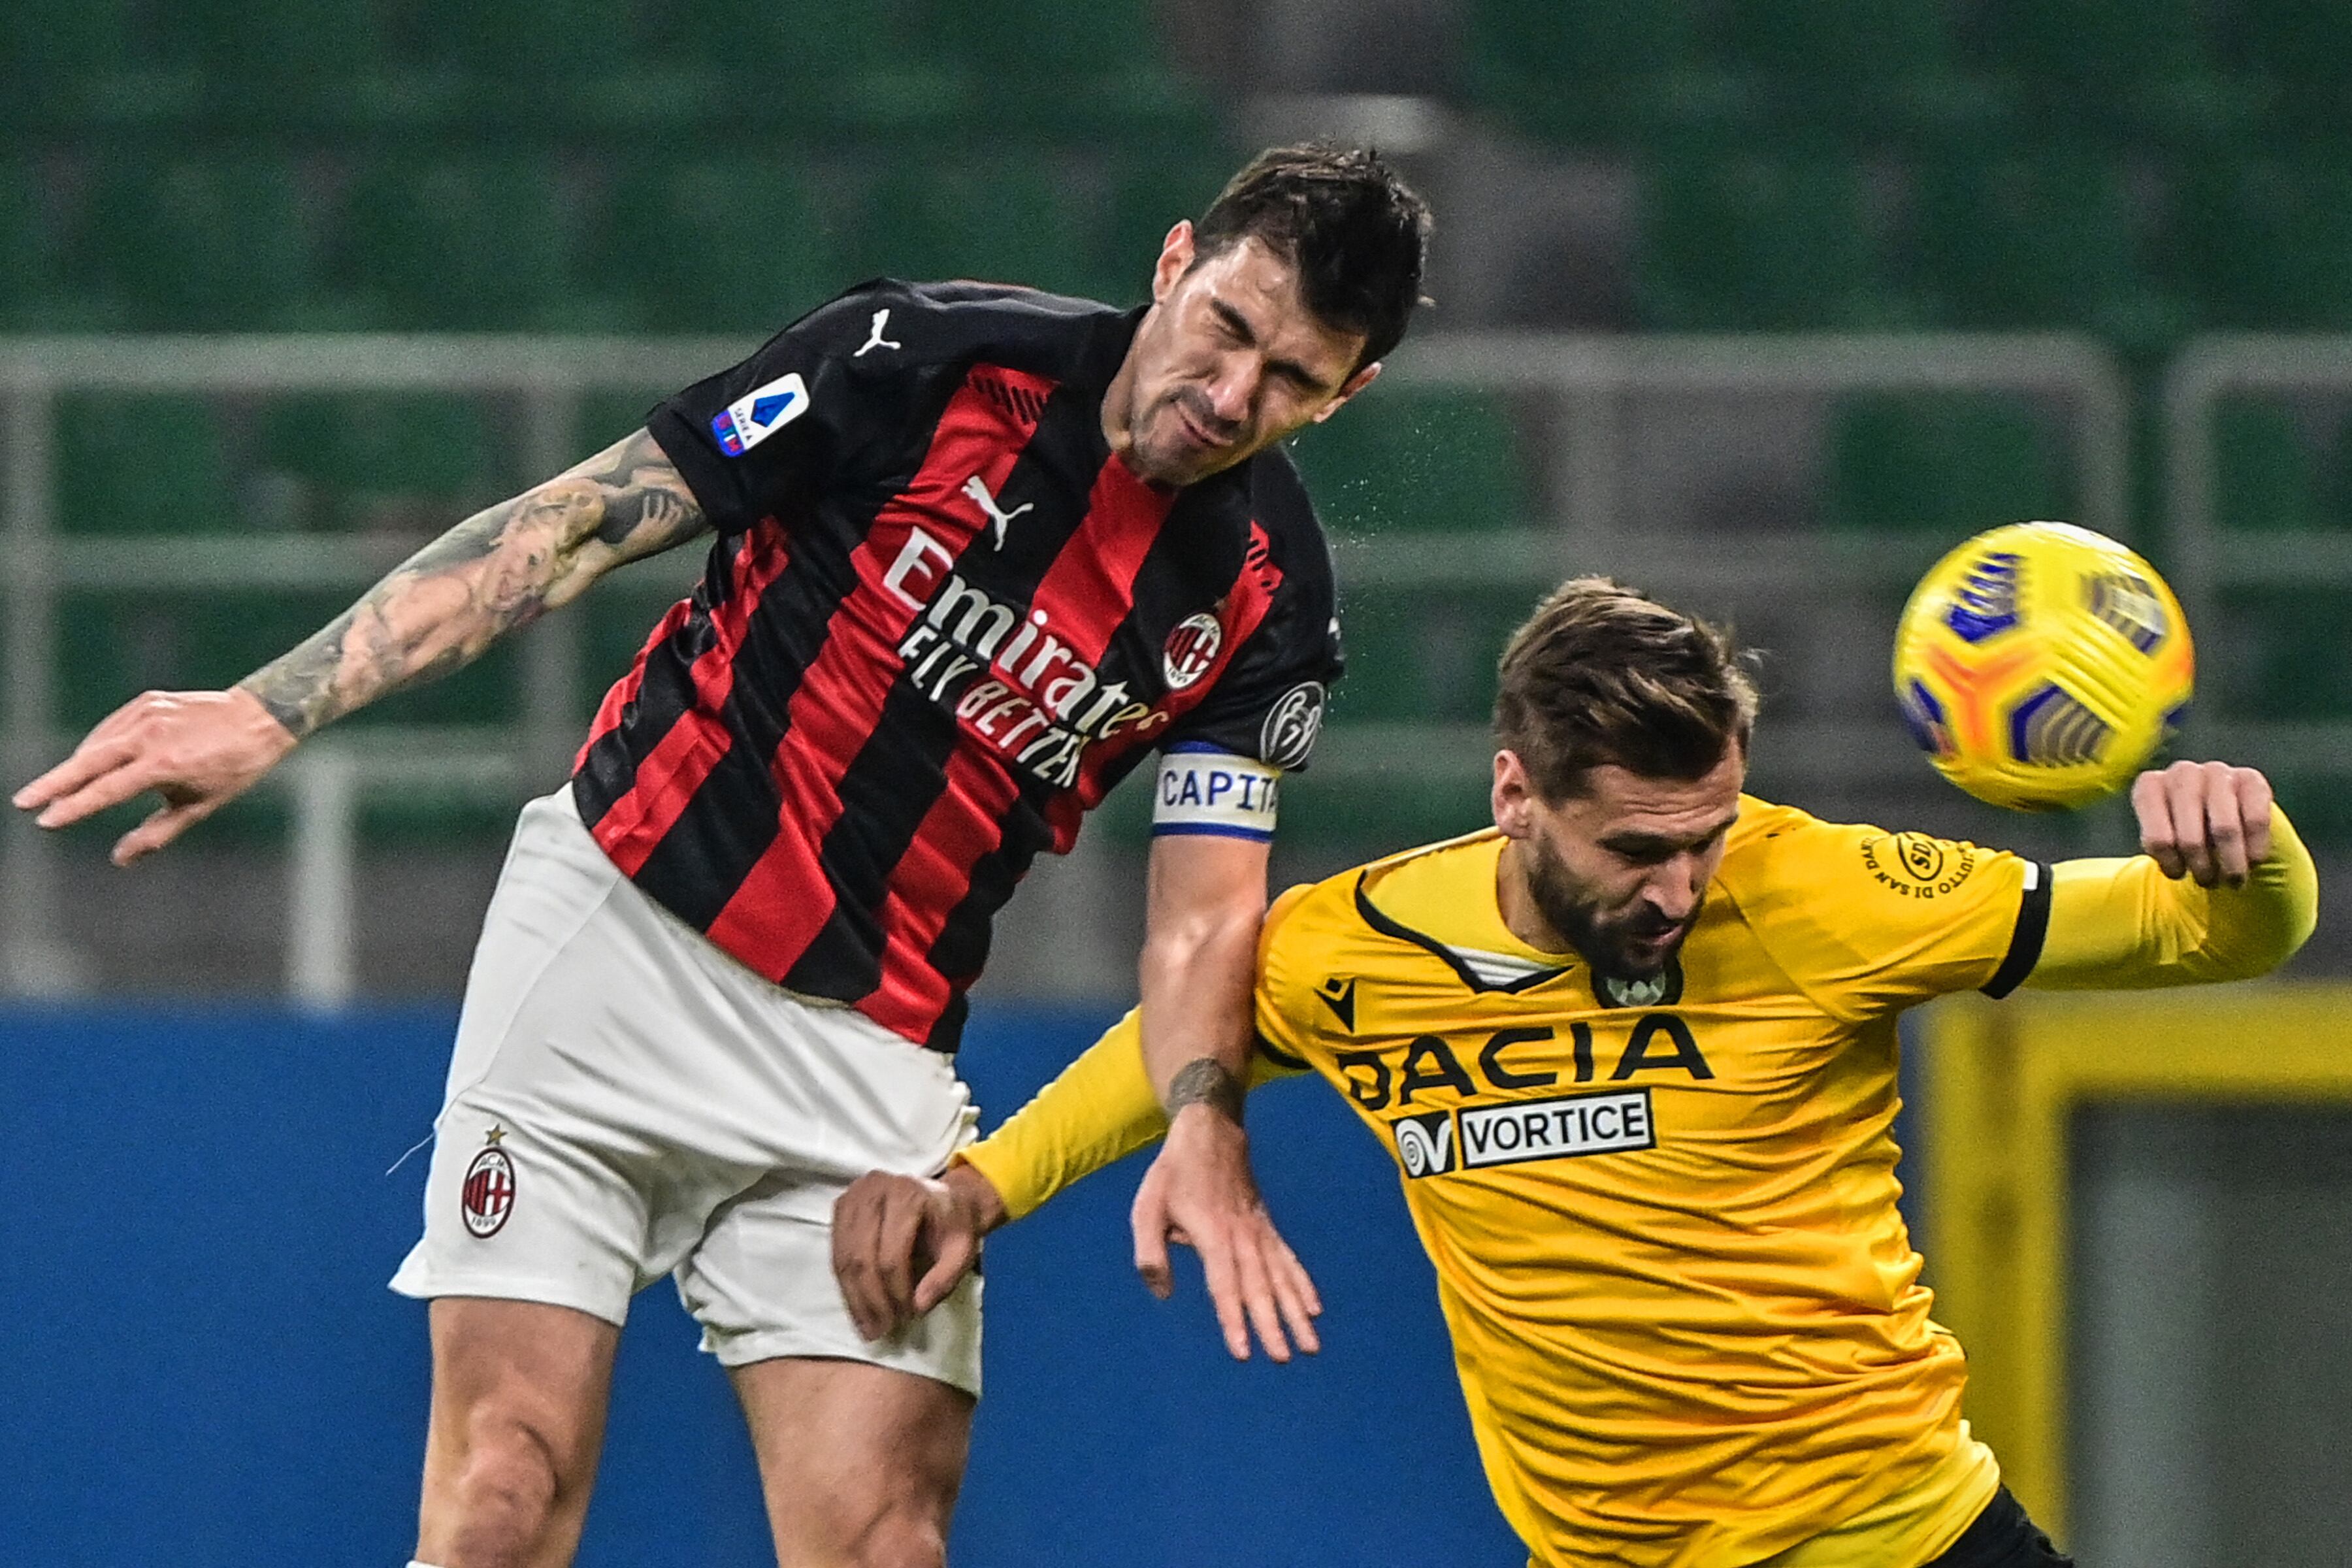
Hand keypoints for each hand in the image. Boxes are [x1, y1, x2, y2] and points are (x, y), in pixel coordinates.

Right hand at [11, 688, 297, 864]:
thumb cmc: (233, 769)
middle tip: (24, 801)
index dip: (75, 807)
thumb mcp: (200, 807)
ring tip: (59, 790)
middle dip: (54, 782)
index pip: (107, 789)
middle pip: (89, 760)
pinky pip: (112, 727)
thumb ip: (157, 834)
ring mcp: (148, 713)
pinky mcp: (148, 700)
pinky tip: (89, 762)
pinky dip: (98, 745)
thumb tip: (120, 859)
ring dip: (77, 766)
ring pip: (98, 743)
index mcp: (164, 764)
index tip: (47, 820)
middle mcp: (151, 735)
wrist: (260, 719)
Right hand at [831, 1162, 1002, 1341]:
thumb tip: (918, 1307)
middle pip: (863, 1257)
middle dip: (871, 1300)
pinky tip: (858, 1307)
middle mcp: (874, 1188)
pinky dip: (845, 1284)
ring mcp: (853, 1195)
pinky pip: (836, 1253)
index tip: (906, 1317)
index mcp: (907, 1194)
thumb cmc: (954, 1225)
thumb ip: (946, 1278)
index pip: (892, 1254)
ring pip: (843, 1258)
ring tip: (868, 1327)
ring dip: (854, 1298)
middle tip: (880, 1330)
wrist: (945, 1199)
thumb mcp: (963, 1250)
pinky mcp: (841, 1206)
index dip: (896, 1292)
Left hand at [1131, 1103, 1322, 1362]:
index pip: (1224, 1285)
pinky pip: (1288, 1260)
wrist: (1209, 1130)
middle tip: (1284, 1358)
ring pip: (1280, 1278)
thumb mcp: (1147, 1207)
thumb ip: (1150, 1252)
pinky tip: (1314, 1309)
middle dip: (1272, 1325)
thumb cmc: (1172, 1173)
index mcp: (1211, 1234)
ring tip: (1311, 1346)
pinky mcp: (1267, 1227)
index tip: (1243, 1352)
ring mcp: (1259, 1231)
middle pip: (1259, 1287)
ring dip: (1295, 1313)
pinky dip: (1302, 1284)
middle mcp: (1241, 1236)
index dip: (1233, 1319)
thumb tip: (1162, 1293)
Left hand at [2131, 760, 2273, 887]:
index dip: (2170, 865)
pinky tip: (2252, 861)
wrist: (2228, 827)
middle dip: (2202, 869)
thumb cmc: (2186, 838)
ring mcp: (2217, 772)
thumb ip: (2150, 855)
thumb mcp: (2160, 846)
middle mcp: (2181, 773)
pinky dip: (2254, 850)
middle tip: (2208, 883)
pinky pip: (2255, 820)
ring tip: (2232, 880)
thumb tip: (2122, 886)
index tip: (2178, 875)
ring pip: (2224, 829)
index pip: (2156, 839)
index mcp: (2149, 787)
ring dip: (2230, 864)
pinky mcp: (2252, 779)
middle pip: (2190, 838)